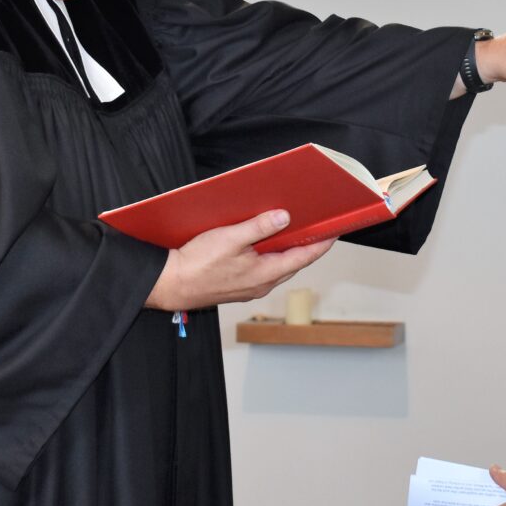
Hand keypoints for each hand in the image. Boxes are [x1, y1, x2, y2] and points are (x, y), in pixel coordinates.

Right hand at [145, 210, 335, 310]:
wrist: (171, 285)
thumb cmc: (197, 264)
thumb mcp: (230, 238)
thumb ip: (259, 227)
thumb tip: (285, 217)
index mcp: (265, 273)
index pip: (303, 257)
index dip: (321, 244)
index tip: (335, 232)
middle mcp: (261, 284)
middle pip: (292, 263)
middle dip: (305, 246)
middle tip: (316, 227)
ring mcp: (250, 288)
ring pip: (277, 267)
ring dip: (285, 251)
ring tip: (291, 231)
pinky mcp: (238, 287)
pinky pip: (262, 270)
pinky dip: (269, 256)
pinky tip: (262, 244)